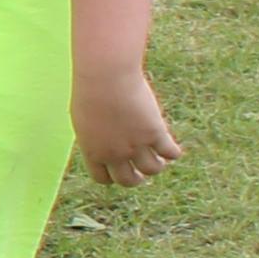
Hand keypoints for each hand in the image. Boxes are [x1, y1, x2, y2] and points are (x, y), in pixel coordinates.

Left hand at [73, 66, 181, 186]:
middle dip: (136, 178)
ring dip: (157, 166)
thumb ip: (94, 135)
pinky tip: (173, 147)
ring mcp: (136, 145)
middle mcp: (114, 154)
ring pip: (152, 169)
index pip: (103, 178)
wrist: (106, 77)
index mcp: (93, 151)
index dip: (113, 176)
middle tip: (141, 170)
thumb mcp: (85, 118)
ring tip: (159, 158)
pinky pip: (170, 153)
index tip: (120, 168)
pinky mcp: (155, 134)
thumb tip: (101, 142)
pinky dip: (174, 153)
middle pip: (128, 180)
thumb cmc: (92, 90)